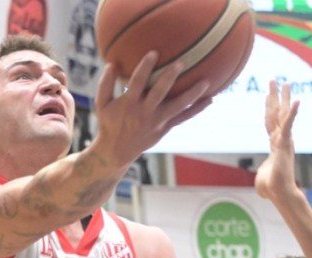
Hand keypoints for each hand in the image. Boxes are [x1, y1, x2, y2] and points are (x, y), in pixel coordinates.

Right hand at [93, 52, 210, 168]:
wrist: (117, 151)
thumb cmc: (108, 123)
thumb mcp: (101, 104)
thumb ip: (105, 84)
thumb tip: (111, 63)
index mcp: (129, 104)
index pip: (138, 82)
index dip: (145, 67)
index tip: (154, 53)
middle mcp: (145, 112)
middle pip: (160, 93)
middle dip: (170, 78)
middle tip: (181, 63)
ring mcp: (157, 122)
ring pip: (178, 107)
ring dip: (193, 95)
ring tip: (206, 82)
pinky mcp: (165, 128)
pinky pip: (184, 118)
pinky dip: (197, 110)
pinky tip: (210, 100)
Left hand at [255, 80, 301, 202]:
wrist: (278, 193)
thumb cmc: (271, 189)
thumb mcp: (262, 178)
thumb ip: (262, 175)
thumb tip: (261, 186)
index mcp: (275, 144)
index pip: (271, 122)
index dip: (269, 108)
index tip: (268, 95)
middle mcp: (281, 139)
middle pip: (277, 113)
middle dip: (276, 96)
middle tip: (275, 80)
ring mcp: (284, 140)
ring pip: (283, 114)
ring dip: (284, 98)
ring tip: (285, 82)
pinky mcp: (285, 143)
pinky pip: (288, 124)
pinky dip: (292, 112)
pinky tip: (296, 100)